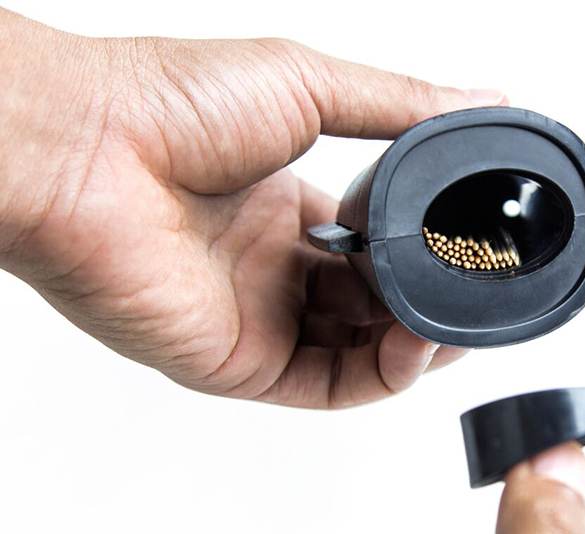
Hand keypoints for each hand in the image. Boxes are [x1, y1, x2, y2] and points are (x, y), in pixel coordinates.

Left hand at [0, 9, 507, 406]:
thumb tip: (484, 100)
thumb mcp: (311, 85)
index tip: (469, 252)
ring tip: (456, 323)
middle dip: (431, 307)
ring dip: (418, 345)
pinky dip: (385, 374)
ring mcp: (263, 318)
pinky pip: (332, 385)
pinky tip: (415, 345)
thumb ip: (404, 106)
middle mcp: (278, 269)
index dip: (428, 258)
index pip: (379, 253)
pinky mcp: (245, 363)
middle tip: (474, 297)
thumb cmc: (172, 105)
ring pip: (363, 353)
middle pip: (377, 307)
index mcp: (292, 209)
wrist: (88, 149)